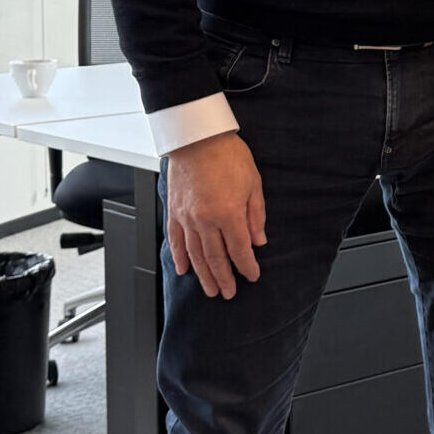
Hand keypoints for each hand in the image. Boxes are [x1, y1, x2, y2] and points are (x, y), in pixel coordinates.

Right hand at [164, 132, 266, 298]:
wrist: (198, 139)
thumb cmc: (228, 155)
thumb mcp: (253, 183)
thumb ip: (256, 215)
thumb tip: (259, 240)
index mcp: (228, 213)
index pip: (239, 249)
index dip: (247, 266)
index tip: (252, 276)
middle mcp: (205, 220)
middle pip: (215, 258)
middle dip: (224, 278)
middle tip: (228, 293)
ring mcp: (187, 218)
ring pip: (195, 255)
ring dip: (203, 275)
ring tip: (210, 289)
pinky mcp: (174, 213)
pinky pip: (176, 241)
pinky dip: (180, 258)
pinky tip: (183, 270)